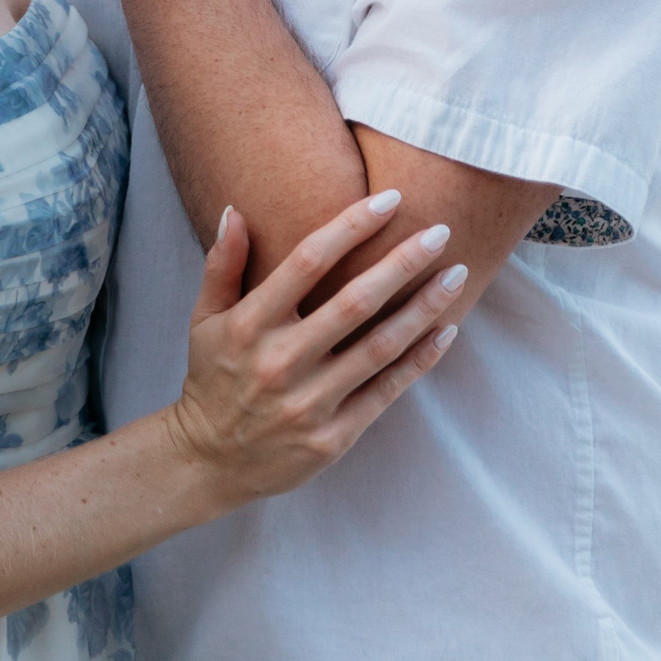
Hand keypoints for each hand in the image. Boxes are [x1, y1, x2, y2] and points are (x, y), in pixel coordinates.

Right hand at [165, 194, 464, 510]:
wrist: (210, 460)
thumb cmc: (212, 378)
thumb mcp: (204, 318)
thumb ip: (222, 264)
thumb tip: (236, 210)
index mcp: (251, 325)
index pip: (306, 262)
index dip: (350, 226)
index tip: (388, 200)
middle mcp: (281, 361)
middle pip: (354, 303)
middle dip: (402, 263)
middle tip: (441, 231)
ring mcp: (310, 402)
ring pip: (380, 348)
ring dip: (424, 308)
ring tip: (456, 276)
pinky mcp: (333, 436)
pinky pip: (386, 392)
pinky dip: (420, 361)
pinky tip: (447, 331)